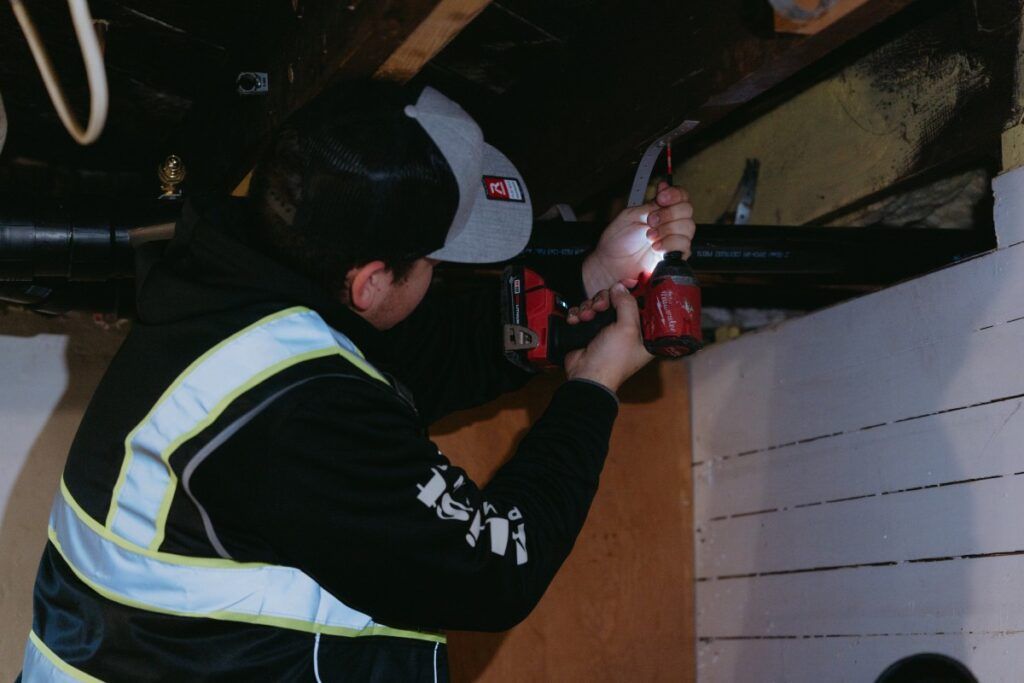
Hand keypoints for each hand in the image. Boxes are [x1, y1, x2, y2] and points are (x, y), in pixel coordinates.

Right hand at [563, 284, 653, 392]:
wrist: (586, 375)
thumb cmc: (612, 359)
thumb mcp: (627, 328)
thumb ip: (627, 304)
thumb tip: (620, 287)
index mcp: (644, 332)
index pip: (642, 304)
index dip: (633, 292)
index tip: (625, 284)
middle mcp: (626, 329)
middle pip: (617, 300)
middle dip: (604, 300)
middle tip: (599, 307)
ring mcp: (607, 329)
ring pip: (598, 304)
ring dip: (589, 307)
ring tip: (585, 318)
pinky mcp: (590, 331)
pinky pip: (584, 312)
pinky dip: (578, 314)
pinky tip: (576, 320)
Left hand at [582, 182, 695, 296]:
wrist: (612, 263)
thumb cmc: (618, 240)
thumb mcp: (631, 215)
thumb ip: (651, 204)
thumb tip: (665, 187)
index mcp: (661, 210)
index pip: (681, 196)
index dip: (675, 194)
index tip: (662, 198)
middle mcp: (671, 223)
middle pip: (687, 210)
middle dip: (668, 214)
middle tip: (650, 221)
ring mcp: (674, 239)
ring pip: (688, 227)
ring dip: (667, 230)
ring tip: (650, 237)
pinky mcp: (675, 255)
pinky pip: (685, 245)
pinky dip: (670, 244)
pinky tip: (656, 247)